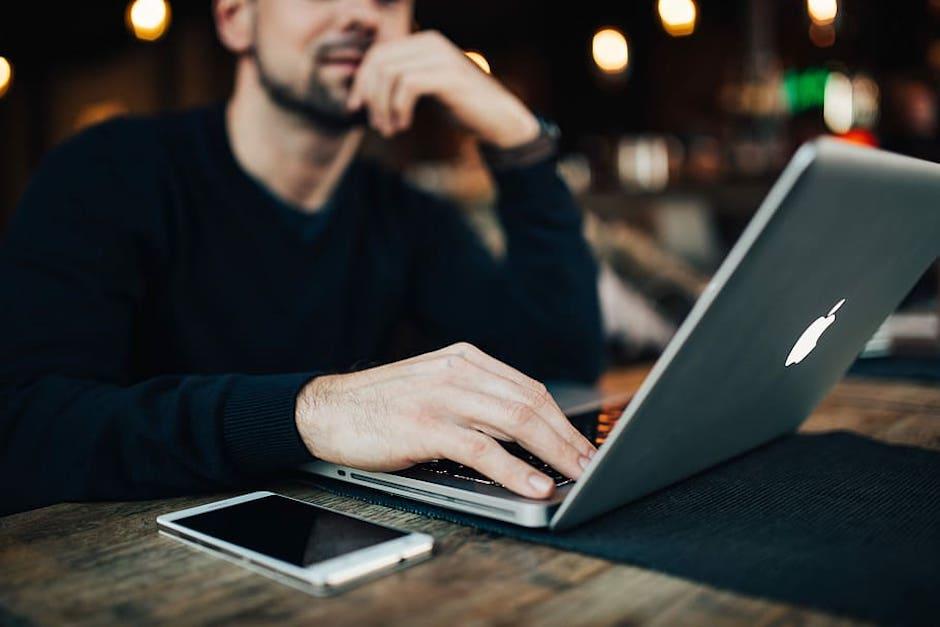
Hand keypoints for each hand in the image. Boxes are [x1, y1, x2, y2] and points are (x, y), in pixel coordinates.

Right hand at [295, 342, 596, 498]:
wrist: (326, 409)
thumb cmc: (381, 406)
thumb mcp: (434, 389)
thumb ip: (475, 401)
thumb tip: (523, 433)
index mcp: (465, 359)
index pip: (529, 388)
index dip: (562, 420)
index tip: (582, 444)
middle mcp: (459, 370)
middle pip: (532, 403)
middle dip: (567, 437)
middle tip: (593, 464)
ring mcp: (443, 395)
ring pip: (517, 421)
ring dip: (554, 452)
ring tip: (578, 475)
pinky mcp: (426, 425)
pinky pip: (483, 449)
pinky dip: (516, 469)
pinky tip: (535, 484)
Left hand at [346, 31, 540, 148]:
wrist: (498, 120)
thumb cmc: (460, 108)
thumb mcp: (425, 90)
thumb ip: (400, 82)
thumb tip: (362, 90)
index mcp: (423, 42)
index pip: (377, 54)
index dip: (361, 83)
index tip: (357, 109)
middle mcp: (431, 42)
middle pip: (379, 62)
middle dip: (370, 97)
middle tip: (377, 125)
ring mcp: (441, 57)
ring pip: (389, 74)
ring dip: (383, 107)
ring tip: (390, 130)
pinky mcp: (449, 76)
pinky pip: (407, 86)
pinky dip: (399, 109)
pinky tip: (404, 125)